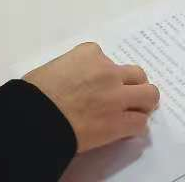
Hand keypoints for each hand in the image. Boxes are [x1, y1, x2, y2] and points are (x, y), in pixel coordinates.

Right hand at [24, 42, 159, 153]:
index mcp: (89, 54)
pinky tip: (127, 130)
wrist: (36, 118)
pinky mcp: (119, 122)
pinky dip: (135, 126)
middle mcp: (107, 71)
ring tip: (136, 111)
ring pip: (149, 95)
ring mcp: (116, 96)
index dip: (105, 73)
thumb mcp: (54, 68)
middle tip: (127, 95)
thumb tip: (74, 83)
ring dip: (143, 103)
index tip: (99, 84)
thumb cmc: (35, 93)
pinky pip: (140, 123)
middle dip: (134, 85)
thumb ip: (72, 70)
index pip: (107, 59)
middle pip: (136, 74)